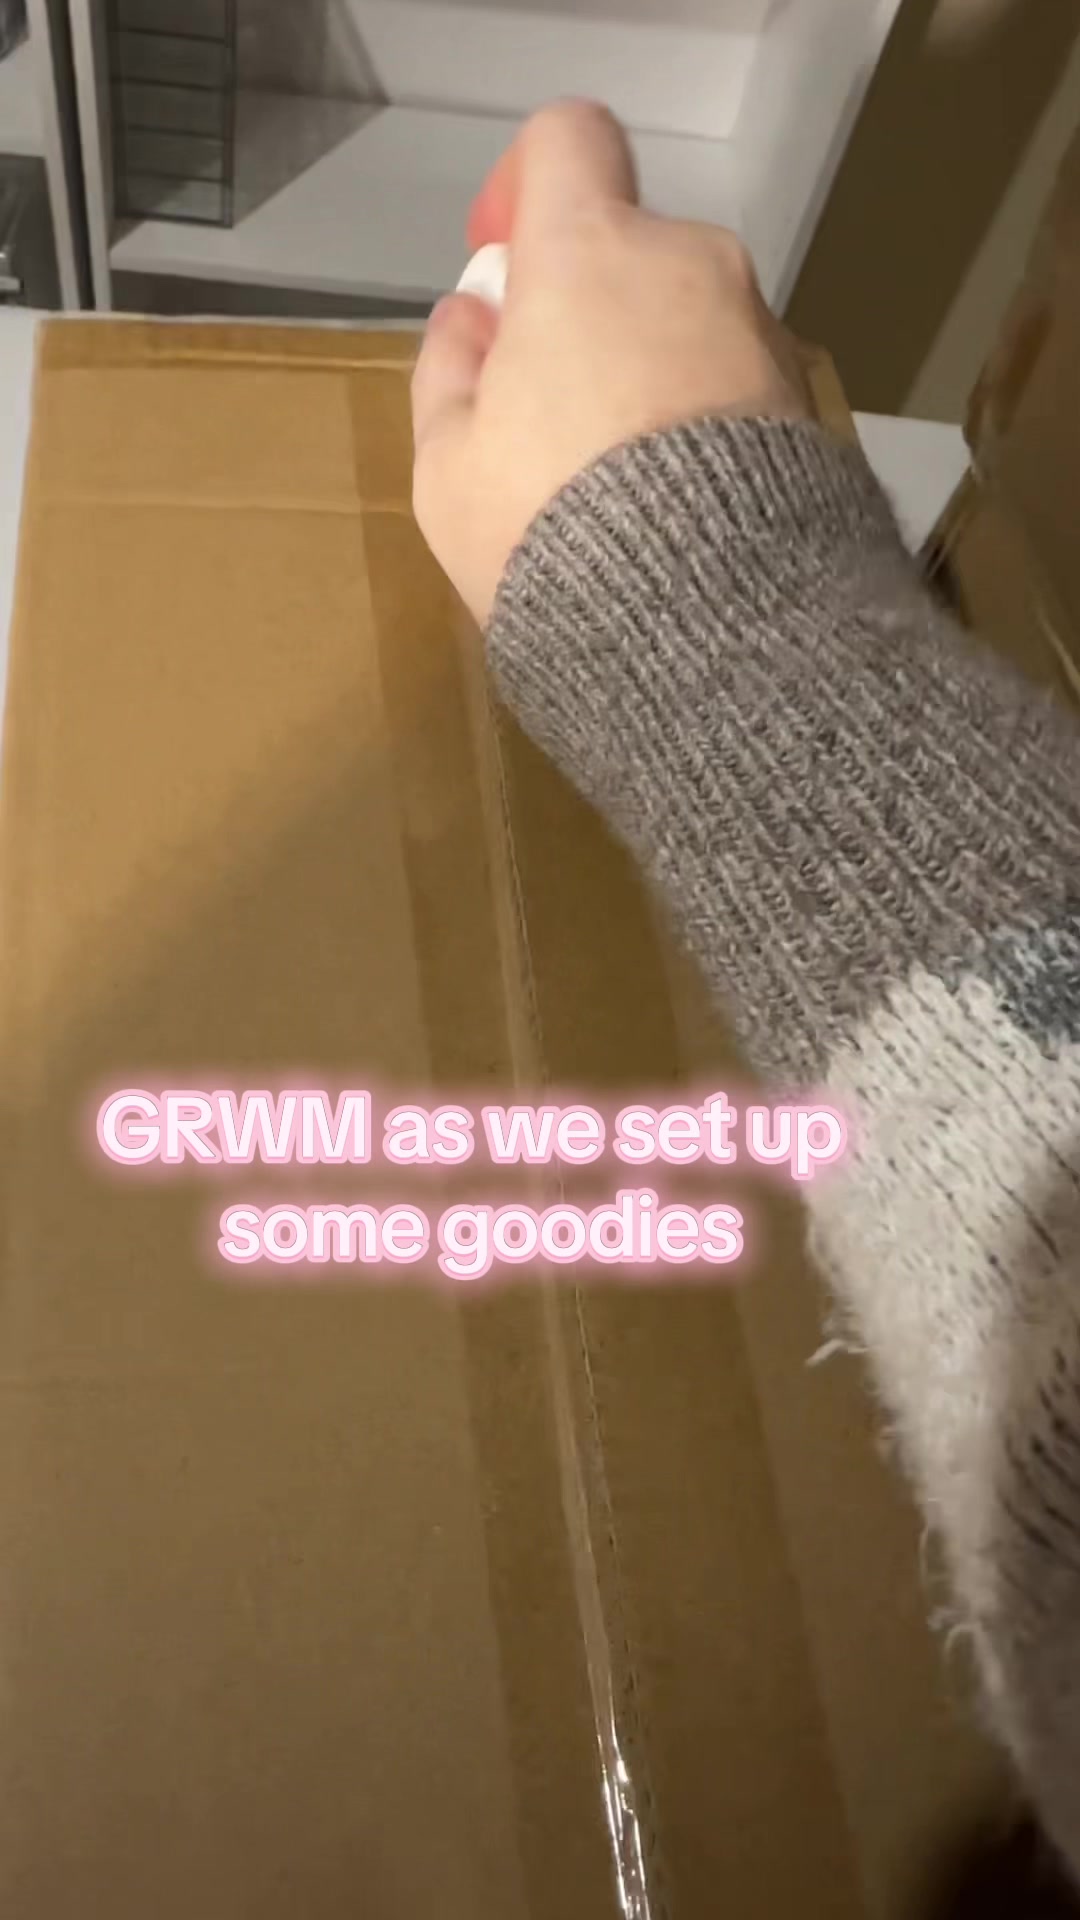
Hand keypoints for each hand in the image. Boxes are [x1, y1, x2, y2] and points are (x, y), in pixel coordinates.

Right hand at [411, 98, 809, 625]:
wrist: (708, 622)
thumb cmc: (548, 529)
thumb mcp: (448, 468)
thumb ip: (448, 373)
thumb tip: (470, 318)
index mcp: (590, 253)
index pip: (567, 141)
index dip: (526, 186)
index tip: (505, 266)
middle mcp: (689, 265)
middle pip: (628, 252)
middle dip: (588, 311)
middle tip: (549, 415)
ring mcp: (760, 332)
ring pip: (687, 323)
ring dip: (650, 371)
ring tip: (616, 483)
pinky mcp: (806, 404)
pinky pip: (734, 387)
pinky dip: (701, 423)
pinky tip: (674, 509)